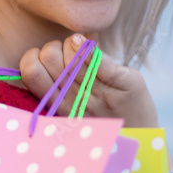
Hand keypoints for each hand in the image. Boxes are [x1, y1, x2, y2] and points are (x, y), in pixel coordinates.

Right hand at [18, 32, 159, 128]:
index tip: (45, 61)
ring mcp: (99, 92)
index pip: (31, 73)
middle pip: (49, 58)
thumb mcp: (78, 103)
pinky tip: (89, 39)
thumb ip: (67, 77)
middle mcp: (75, 100)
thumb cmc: (106, 115)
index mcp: (59, 105)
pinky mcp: (123, 83)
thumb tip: (74, 38)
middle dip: (53, 48)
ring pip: (72, 57)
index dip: (32, 58)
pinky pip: (100, 62)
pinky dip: (90, 48)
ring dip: (72, 45)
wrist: (141, 134)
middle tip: (65, 56)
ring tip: (80, 48)